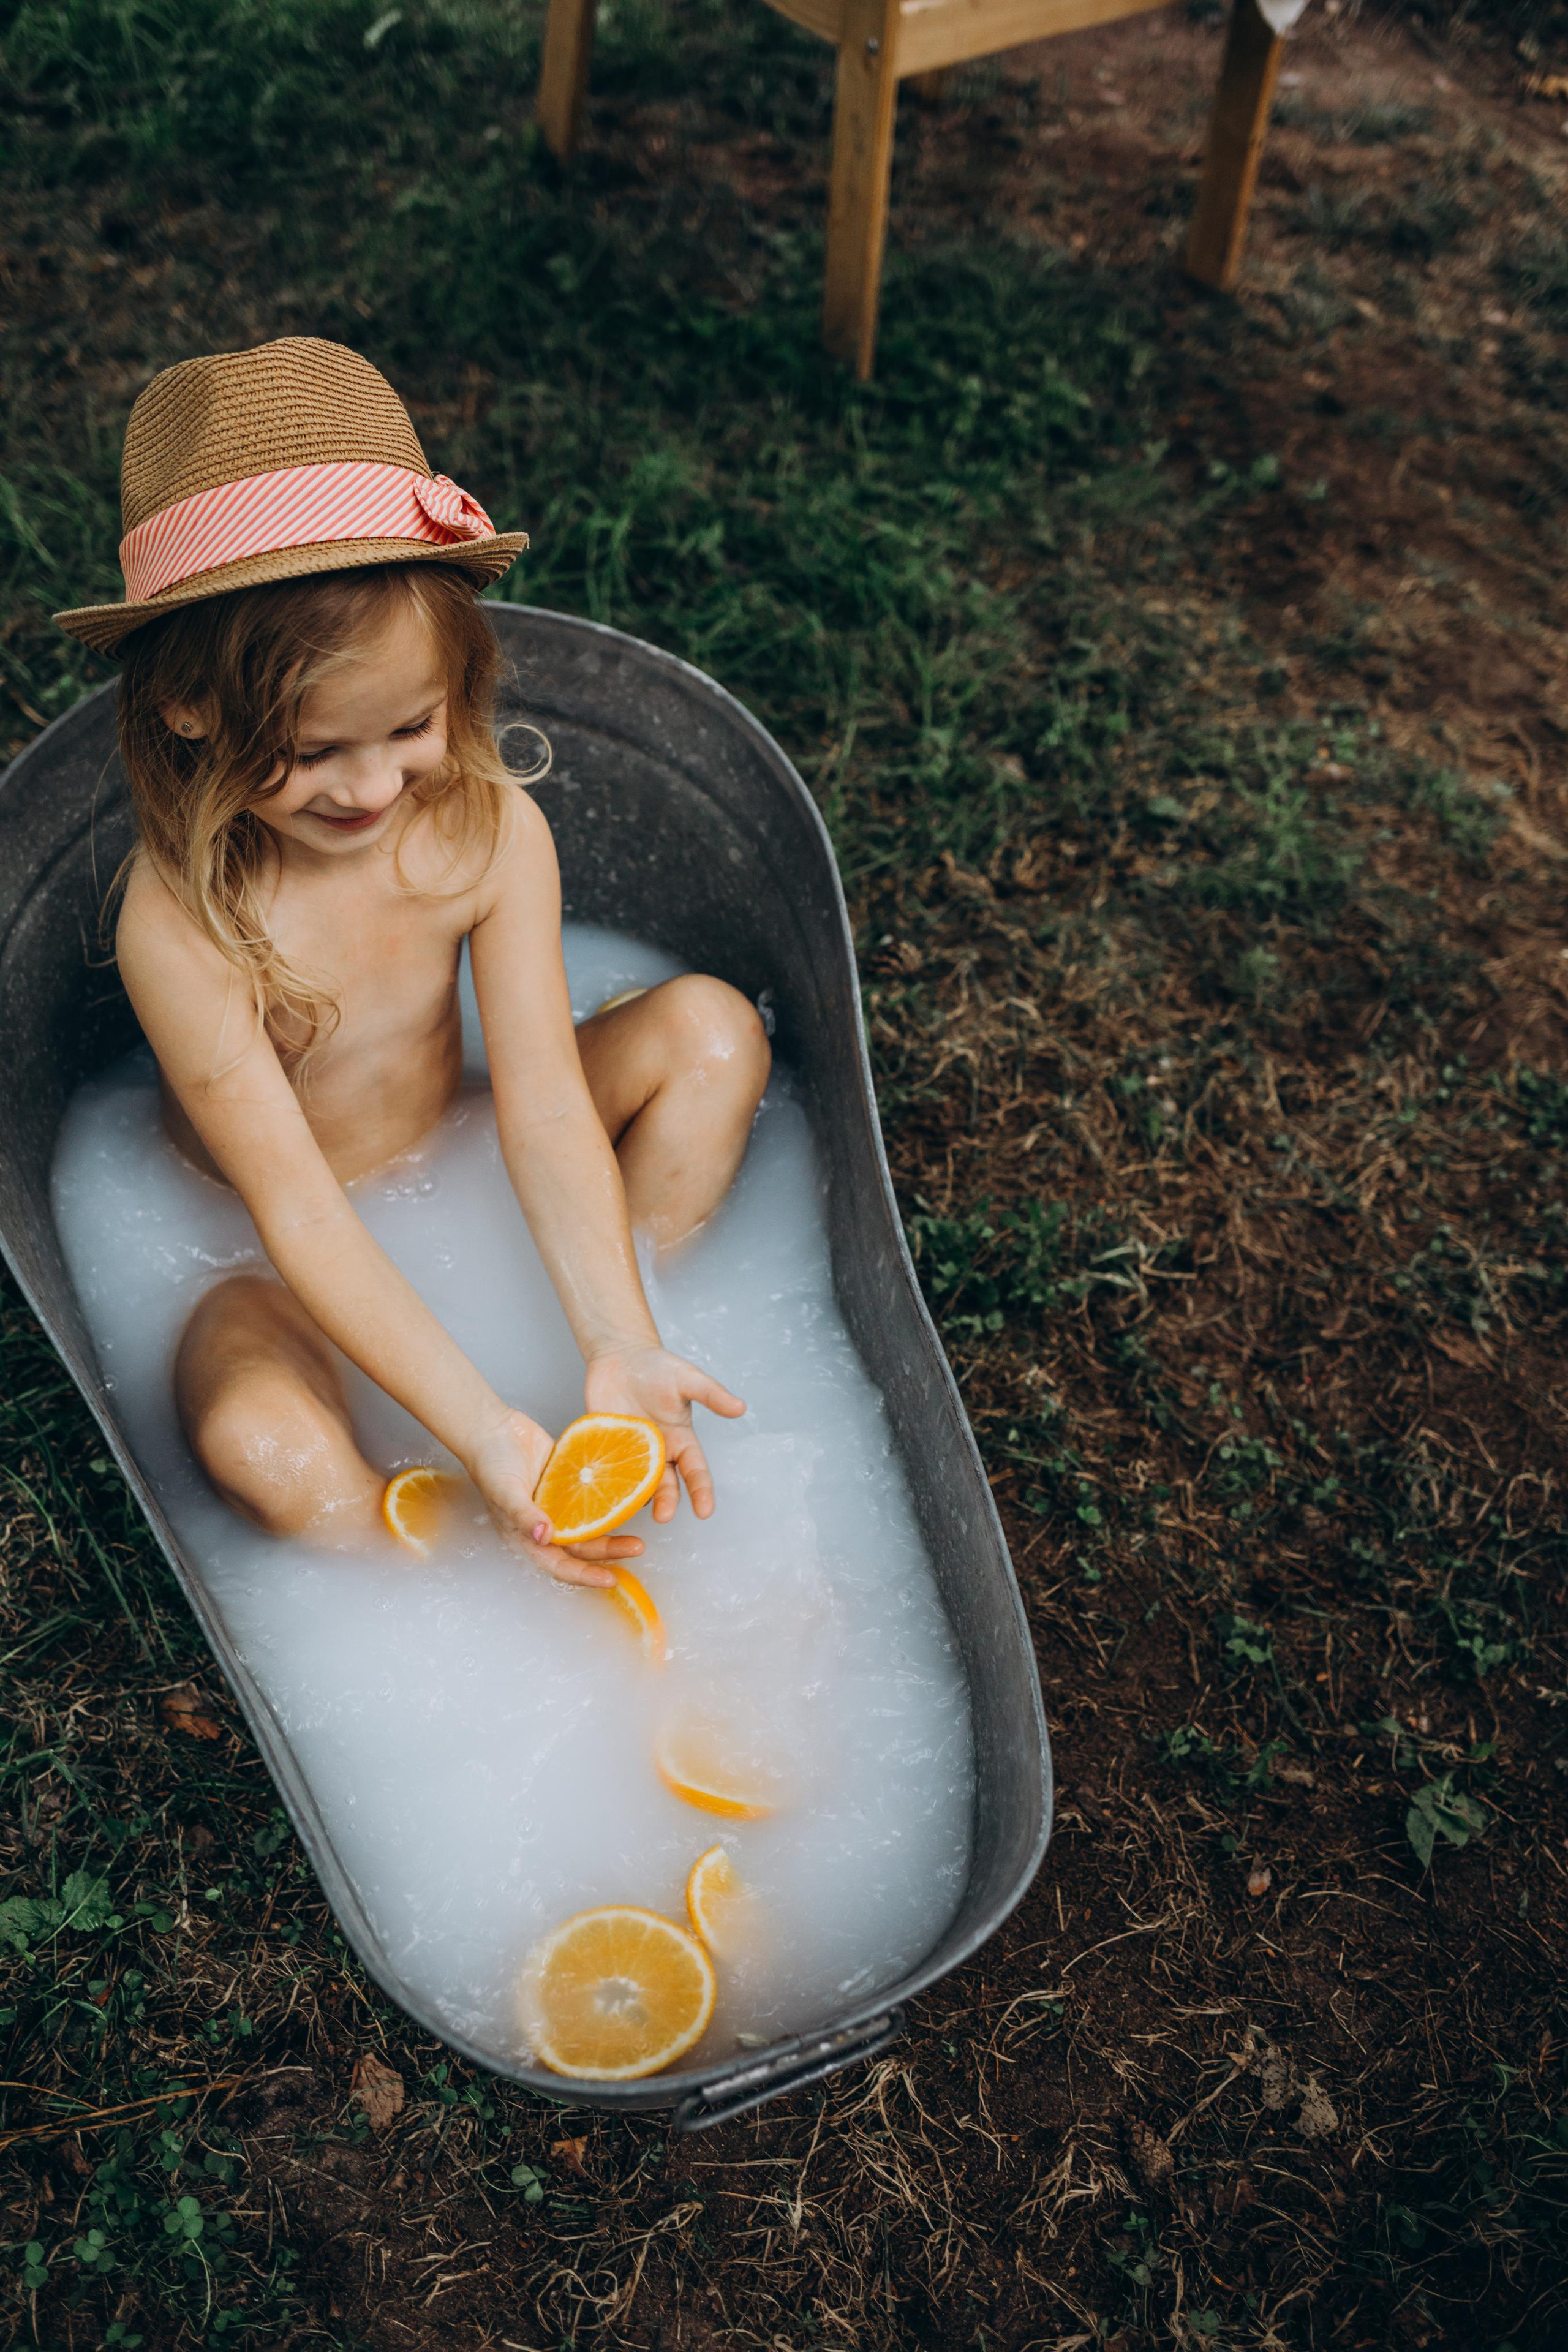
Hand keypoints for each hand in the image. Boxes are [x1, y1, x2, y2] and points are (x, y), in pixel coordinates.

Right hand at [464, 1407, 643, 1588]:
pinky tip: (631, 1498)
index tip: (610, 1579)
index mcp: (527, 1536)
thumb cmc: (489, 1464)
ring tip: (639, 1529)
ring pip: (591, 1524)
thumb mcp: (505, 1492)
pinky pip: (591, 1496)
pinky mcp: (567, 1483)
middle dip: (609, 1552)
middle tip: (637, 1547)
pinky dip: (609, 1499)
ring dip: (614, 1528)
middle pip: (582, 1547)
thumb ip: (524, 1516)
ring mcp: (558, 1504)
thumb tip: (546, 1537)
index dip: (584, 1575)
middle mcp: (546, 1525)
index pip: (559, 1565)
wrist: (491, 1427)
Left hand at [584, 1346, 744, 1522]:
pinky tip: (600, 1494)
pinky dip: (603, 1483)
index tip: (705, 1511)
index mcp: (681, 1440)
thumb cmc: (657, 1367)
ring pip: (635, 1483)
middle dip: (667, 1502)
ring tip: (631, 1508)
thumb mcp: (687, 1379)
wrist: (620, 1355)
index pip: (695, 1471)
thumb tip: (740, 1408)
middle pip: (665, 1485)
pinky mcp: (603, 1447)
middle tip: (663, 1516)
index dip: (701, 1492)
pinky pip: (604, 1470)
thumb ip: (711, 1395)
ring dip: (635, 1497)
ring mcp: (629, 1452)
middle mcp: (657, 1452)